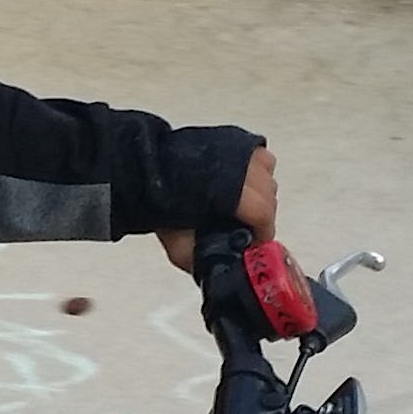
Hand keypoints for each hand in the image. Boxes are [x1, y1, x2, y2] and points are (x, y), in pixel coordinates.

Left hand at [159, 146, 279, 271]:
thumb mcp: (177, 243)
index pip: (263, 213)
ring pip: (267, 174)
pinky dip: (256, 170)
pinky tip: (239, 182)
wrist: (143, 169)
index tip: (256, 243)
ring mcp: (238, 148)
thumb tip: (215, 275)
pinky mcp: (234, 138)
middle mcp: (238, 165)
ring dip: (260, 192)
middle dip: (262, 215)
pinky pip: (259, 157)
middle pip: (269, 195)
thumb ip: (198, 261)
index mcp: (226, 191)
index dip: (263, 233)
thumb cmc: (159, 201)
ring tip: (240, 205)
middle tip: (247, 228)